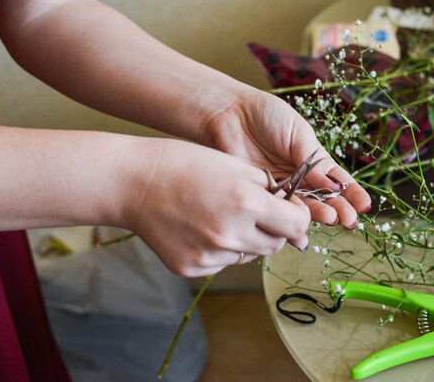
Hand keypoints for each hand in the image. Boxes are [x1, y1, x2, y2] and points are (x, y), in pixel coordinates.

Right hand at [123, 138, 310, 276]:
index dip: (299, 216)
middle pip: (277, 244)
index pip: (296, 225)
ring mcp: (210, 255)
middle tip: (258, 212)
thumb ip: (269, 190)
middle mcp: (230, 235)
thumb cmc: (185, 165)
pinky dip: (223, 249)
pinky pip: (225, 263)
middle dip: (276, 229)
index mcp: (245, 204)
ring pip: (251, 255)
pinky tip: (204, 228)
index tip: (292, 209)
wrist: (134, 183)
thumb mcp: (235, 166)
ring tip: (225, 216)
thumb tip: (292, 210)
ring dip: (249, 239)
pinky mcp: (193, 267)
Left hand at [200, 88, 371, 227]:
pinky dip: (289, 227)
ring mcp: (280, 189)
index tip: (364, 205)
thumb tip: (334, 184)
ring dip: (318, 216)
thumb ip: (313, 160)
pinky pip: (277, 214)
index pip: (337, 180)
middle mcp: (299, 178)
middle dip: (339, 209)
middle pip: (323, 199)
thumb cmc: (265, 116)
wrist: (228, 114)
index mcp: (313, 159)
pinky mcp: (260, 197)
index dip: (351, 193)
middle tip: (348, 220)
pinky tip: (300, 237)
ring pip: (303, 208)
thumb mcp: (297, 133)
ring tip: (330, 220)